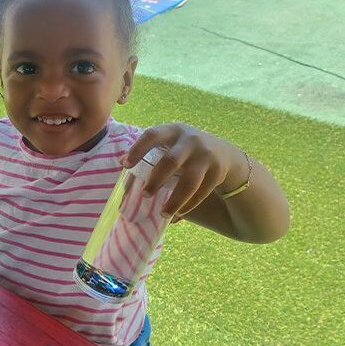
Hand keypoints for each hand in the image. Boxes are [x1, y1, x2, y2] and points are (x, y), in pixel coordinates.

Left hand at [122, 123, 245, 217]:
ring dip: (175, 200)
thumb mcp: (170, 143)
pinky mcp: (217, 171)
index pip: (152, 135)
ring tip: (163, 213)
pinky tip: (178, 214)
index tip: (125, 165)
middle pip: (171, 161)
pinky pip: (201, 192)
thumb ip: (149, 152)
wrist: (223, 152)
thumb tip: (122, 166)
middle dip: (156, 179)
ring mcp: (205, 156)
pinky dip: (188, 205)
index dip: (138, 149)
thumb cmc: (184, 150)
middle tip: (145, 194)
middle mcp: (190, 141)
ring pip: (189, 182)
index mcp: (172, 131)